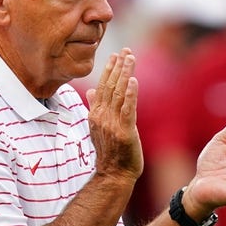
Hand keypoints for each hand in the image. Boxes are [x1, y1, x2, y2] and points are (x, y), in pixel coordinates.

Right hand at [87, 50, 142, 183]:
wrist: (114, 175)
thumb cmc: (110, 152)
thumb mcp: (99, 128)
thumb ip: (96, 108)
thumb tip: (91, 91)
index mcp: (96, 114)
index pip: (102, 87)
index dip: (109, 70)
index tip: (115, 54)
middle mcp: (102, 117)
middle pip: (110, 86)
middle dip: (118, 67)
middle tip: (125, 50)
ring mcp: (112, 124)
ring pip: (119, 94)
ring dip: (125, 74)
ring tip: (131, 58)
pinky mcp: (125, 132)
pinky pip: (127, 110)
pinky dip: (130, 94)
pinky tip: (133, 80)